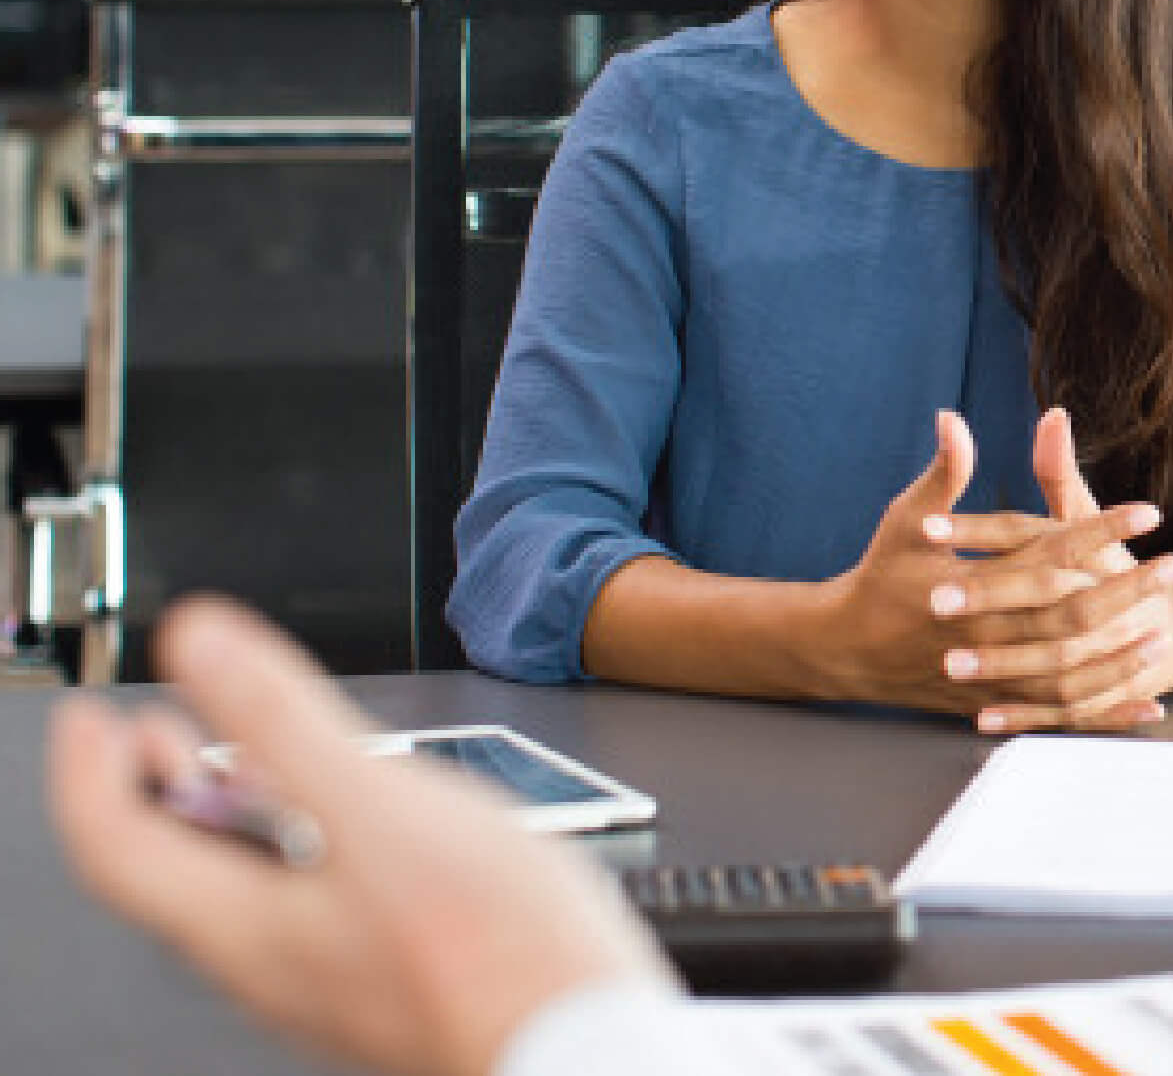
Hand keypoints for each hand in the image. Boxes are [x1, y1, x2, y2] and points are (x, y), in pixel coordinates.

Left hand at [49, 597, 673, 1075]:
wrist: (576, 1046)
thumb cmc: (492, 950)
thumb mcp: (378, 809)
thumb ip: (283, 722)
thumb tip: (201, 644)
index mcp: (243, 922)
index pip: (116, 845)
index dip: (90, 773)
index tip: (90, 716)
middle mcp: (268, 961)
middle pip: (170, 873)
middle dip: (150, 790)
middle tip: (143, 731)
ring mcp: (323, 977)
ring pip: (235, 892)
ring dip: (221, 817)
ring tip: (234, 763)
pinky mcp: (378, 980)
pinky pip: (296, 908)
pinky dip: (286, 847)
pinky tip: (339, 827)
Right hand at [812, 409, 1169, 709]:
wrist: (844, 649)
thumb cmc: (881, 576)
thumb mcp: (908, 520)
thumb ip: (943, 474)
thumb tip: (953, 418)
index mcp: (973, 582)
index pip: (1051, 551)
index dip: (1102, 528)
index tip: (1149, 510)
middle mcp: (986, 633)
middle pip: (1071, 612)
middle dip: (1129, 588)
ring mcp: (991, 677)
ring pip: (1070, 672)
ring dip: (1124, 654)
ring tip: (1169, 632)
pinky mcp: (994, 706)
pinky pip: (1059, 717)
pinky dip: (1106, 713)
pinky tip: (1149, 704)